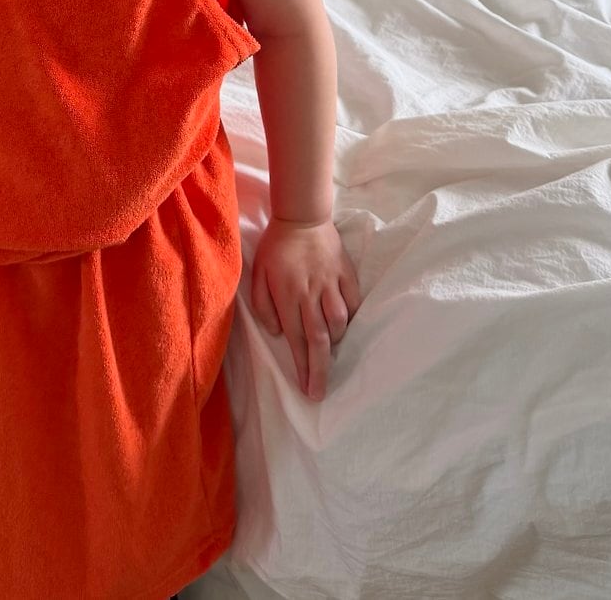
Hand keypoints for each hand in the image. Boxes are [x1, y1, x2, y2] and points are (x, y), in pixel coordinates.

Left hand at [249, 215, 361, 399]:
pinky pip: (353, 301)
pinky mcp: (346, 272)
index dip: (301, 366)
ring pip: (339, 321)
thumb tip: (277, 333)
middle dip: (320, 370)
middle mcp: (311, 292)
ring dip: (335, 341)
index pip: (296, 338)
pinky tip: (345, 325)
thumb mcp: (257, 274)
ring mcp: (331, 282)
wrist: (301, 216)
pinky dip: (351, 316)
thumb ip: (263, 306)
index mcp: (287, 294)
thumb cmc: (275, 248)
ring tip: (328, 352)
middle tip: (320, 393)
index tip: (306, 390)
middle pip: (319, 338)